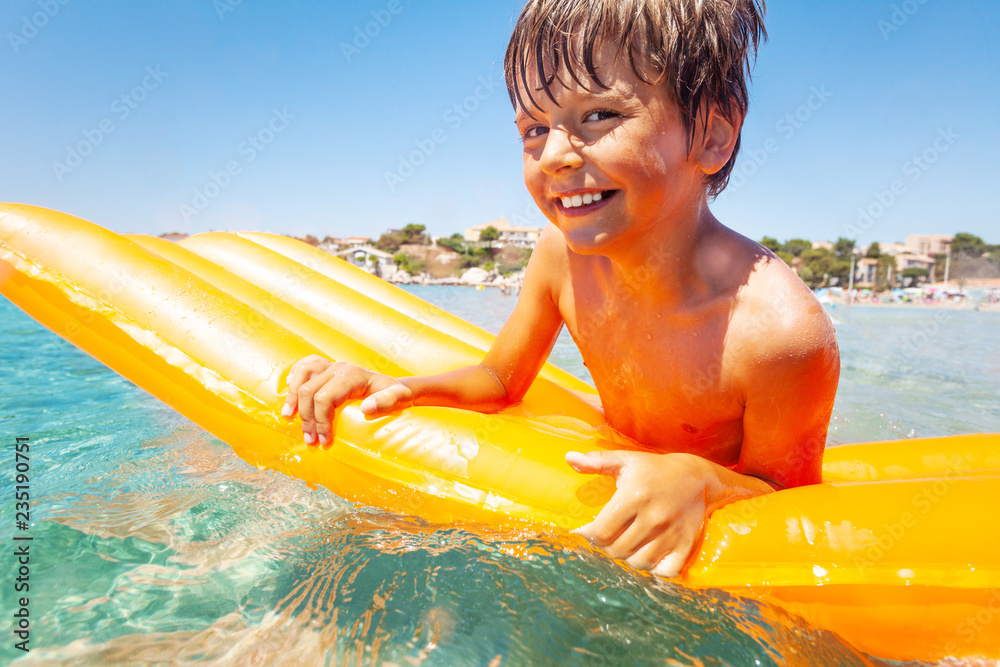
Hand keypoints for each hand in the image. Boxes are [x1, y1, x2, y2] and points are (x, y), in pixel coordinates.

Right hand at [282, 355, 413, 444]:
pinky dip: (293, 377)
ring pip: (301, 376)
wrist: (391, 386)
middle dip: (307, 418)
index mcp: (352, 375)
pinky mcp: (325, 367)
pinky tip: (289, 390)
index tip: (325, 441)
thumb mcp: (399, 398)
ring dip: (293, 399)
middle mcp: (338, 367)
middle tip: (311, 440)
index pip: (325, 398)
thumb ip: (387, 401)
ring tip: (288, 418)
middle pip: (309, 391)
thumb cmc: (395, 395)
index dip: (320, 421)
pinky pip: (303, 366)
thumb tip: (366, 408)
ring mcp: (330, 365)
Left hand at [566, 450, 709, 577]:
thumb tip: (569, 458)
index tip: (584, 531)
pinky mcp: (686, 545)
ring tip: (625, 544)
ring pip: (638, 562)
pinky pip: (664, 570)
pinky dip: (653, 568)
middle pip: (617, 550)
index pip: (601, 532)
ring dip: (628, 556)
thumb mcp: (626, 460)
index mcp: (634, 496)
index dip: (588, 535)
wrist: (699, 477)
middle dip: (606, 546)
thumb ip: (597, 461)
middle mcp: (653, 518)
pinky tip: (647, 554)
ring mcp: (671, 534)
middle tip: (606, 537)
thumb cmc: (656, 469)